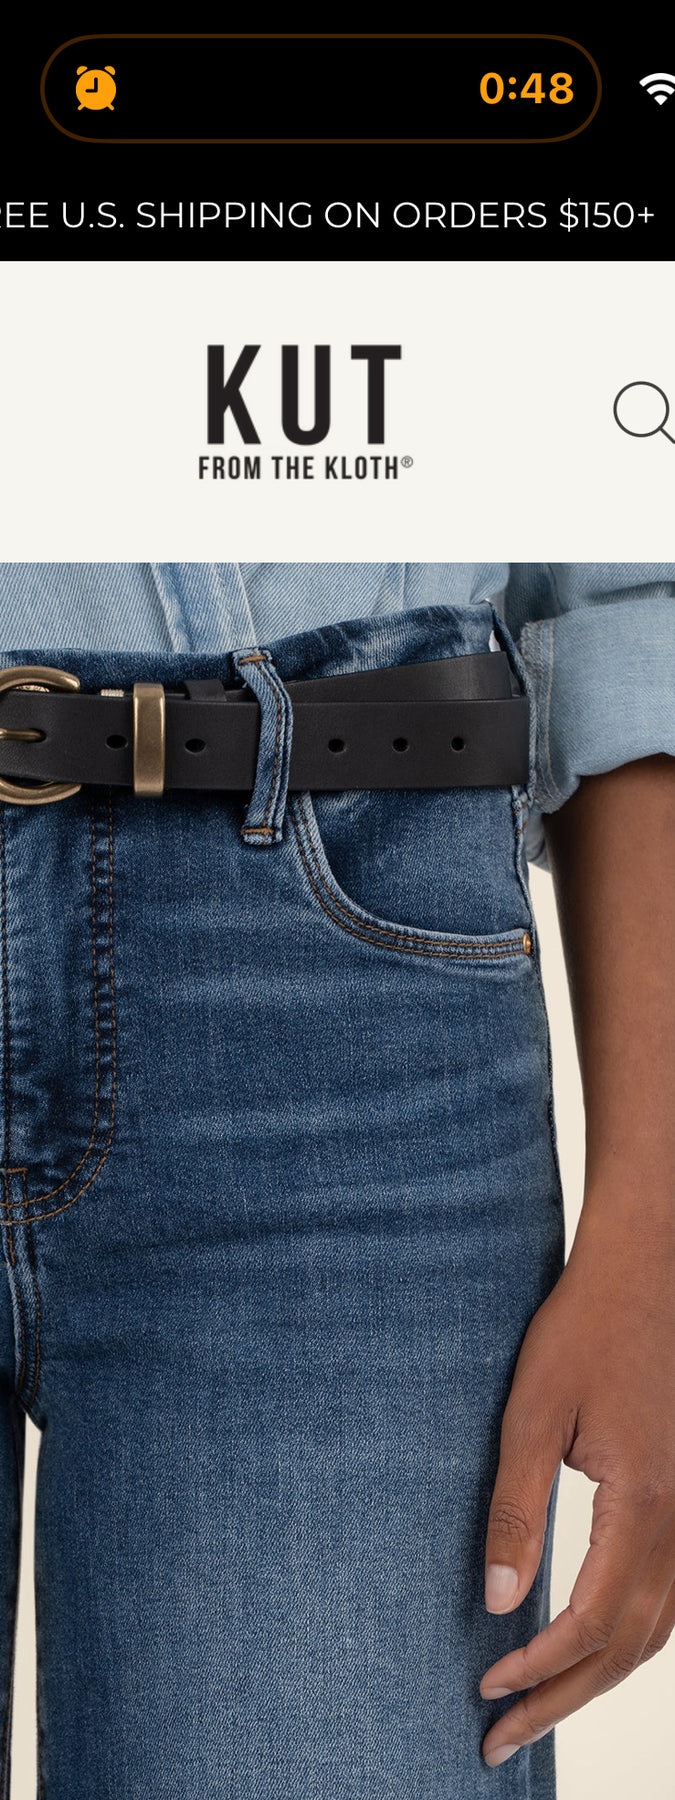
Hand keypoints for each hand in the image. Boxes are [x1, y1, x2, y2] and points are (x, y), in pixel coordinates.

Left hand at [479, 1207, 674, 1767]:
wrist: (648, 1269)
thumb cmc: (585, 1327)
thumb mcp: (532, 1411)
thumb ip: (516, 1507)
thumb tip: (496, 1601)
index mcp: (644, 1503)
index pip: (591, 1623)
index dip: (537, 1670)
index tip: (485, 1692)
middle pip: (630, 1646)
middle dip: (563, 1699)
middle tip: (500, 1740)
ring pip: (659, 1630)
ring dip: (598, 1678)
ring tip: (538, 1708)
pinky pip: (670, 1594)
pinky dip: (630, 1638)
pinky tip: (590, 1647)